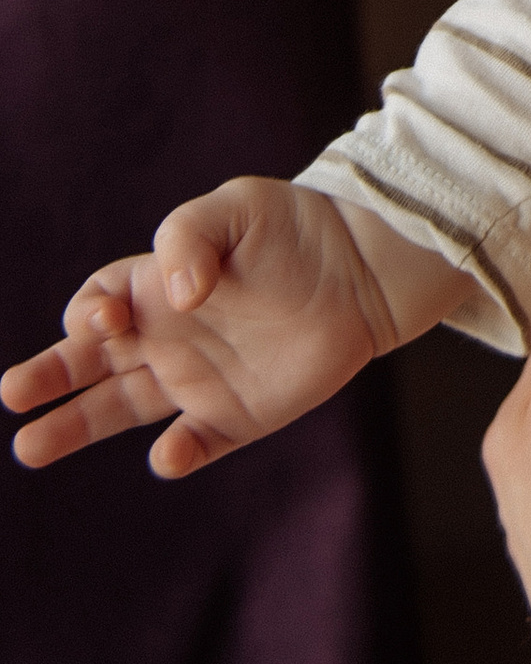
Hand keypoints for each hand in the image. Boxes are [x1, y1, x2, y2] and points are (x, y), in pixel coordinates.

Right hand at [3, 178, 459, 478]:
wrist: (363, 263)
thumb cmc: (291, 227)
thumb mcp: (235, 208)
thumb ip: (189, 238)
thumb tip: (174, 298)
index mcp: (157, 287)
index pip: (97, 305)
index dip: (88, 315)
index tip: (103, 320)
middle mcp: (167, 337)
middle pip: (90, 366)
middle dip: (47, 379)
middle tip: (12, 396)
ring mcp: (200, 379)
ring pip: (123, 410)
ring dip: (77, 427)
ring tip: (29, 447)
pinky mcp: (241, 414)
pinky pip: (198, 442)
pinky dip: (179, 454)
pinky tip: (168, 455)